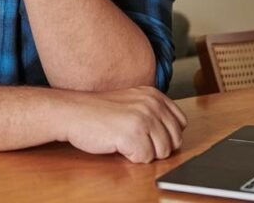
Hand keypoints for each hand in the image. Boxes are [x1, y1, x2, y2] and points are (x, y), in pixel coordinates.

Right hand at [57, 86, 187, 162]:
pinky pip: (145, 159)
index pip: (180, 123)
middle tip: (135, 141)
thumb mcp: (132, 101)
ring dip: (144, 153)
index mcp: (154, 95)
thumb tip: (174, 134)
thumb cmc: (98, 111)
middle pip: (174, 140)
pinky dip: (132, 157)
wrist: (72, 112)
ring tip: (125, 141)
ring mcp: (143, 119)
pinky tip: (118, 145)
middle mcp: (152, 105)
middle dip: (157, 147)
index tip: (149, 136)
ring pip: (162, 152)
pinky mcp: (133, 135)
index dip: (167, 135)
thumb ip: (154, 111)